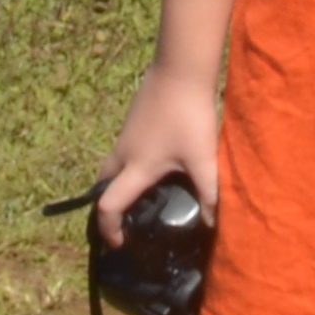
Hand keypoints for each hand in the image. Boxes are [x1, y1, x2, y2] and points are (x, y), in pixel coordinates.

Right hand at [102, 67, 223, 240]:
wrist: (180, 69)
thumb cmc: (189, 116)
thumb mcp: (202, 158)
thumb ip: (209, 192)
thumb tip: (212, 223)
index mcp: (135, 168)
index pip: (108, 206)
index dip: (108, 230)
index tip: (120, 244)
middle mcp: (123, 155)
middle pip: (102, 187)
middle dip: (108, 207)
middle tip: (126, 222)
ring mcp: (125, 137)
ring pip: (111, 169)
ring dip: (118, 186)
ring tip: (141, 199)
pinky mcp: (133, 124)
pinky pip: (121, 155)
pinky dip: (127, 169)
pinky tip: (152, 168)